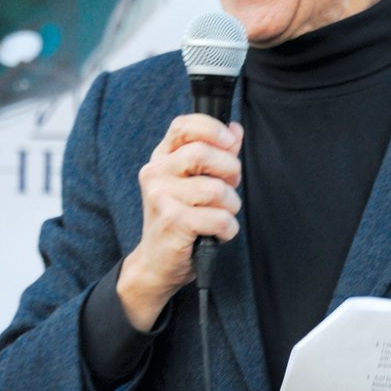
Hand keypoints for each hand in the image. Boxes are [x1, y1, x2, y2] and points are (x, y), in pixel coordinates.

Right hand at [117, 114, 243, 330]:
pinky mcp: (173, 222)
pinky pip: (219, 218)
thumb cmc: (180, 221)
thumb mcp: (194, 183)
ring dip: (230, 207)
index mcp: (162, 158)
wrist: (157, 263)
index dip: (212, 129)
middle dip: (230, 171)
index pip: (184, 126)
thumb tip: (235, 130)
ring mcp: (161, 197)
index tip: (230, 143)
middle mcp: (156, 173)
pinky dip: (227, 229)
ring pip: (217, 189)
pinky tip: (217, 234)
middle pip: (204, 153)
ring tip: (218, 217)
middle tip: (228, 190)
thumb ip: (215, 154)